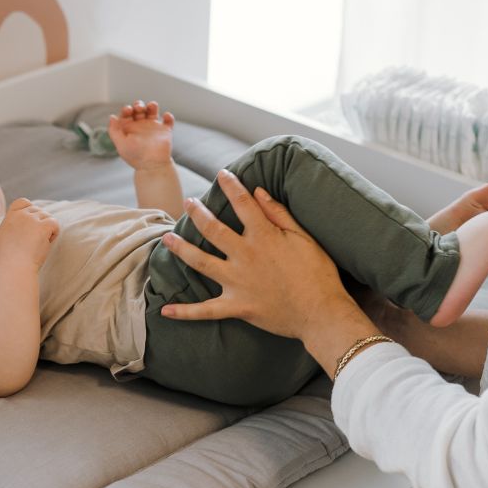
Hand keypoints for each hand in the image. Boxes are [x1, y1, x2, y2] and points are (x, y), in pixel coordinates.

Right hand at [0, 197, 58, 269]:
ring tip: (40, 244)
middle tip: (36, 241)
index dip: (30, 210)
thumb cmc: (11, 258)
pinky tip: (47, 243)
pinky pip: (55, 223)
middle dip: (41, 223)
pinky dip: (54, 233)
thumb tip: (22, 219)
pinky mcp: (43, 226)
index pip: (23, 202)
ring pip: (48, 217)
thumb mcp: (4, 236)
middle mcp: (20, 215)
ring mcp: (31, 219)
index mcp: (10, 217)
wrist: (15, 267)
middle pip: (38, 210)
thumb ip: (12, 224)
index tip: (32, 224)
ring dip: (48, 230)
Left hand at [109, 101, 175, 171]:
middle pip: (139, 109)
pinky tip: (166, 116)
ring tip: (152, 106)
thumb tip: (112, 117)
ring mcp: (153, 127)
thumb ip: (114, 131)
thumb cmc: (135, 157)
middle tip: (139, 108)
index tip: (128, 110)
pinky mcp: (165, 131)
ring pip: (152, 111)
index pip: (126, 114)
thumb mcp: (121, 144)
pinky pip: (168, 121)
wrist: (152, 166)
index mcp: (129, 128)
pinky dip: (169, 117)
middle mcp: (140, 126)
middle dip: (138, 105)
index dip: (126, 109)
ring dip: (152, 106)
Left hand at [160, 171, 358, 339]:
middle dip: (197, 213)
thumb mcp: (304, 238)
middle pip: (212, 229)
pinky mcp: (236, 306)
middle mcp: (245, 256)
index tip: (221, 174)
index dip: (230, 186)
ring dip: (181, 249)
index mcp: (263, 237)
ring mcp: (237, 282)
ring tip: (167, 237)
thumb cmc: (318, 274)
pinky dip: (185, 312)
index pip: (242, 203)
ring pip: (200, 262)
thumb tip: (259, 191)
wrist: (322, 313)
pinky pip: (205, 311)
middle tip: (188, 202)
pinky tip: (165, 311)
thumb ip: (279, 214)